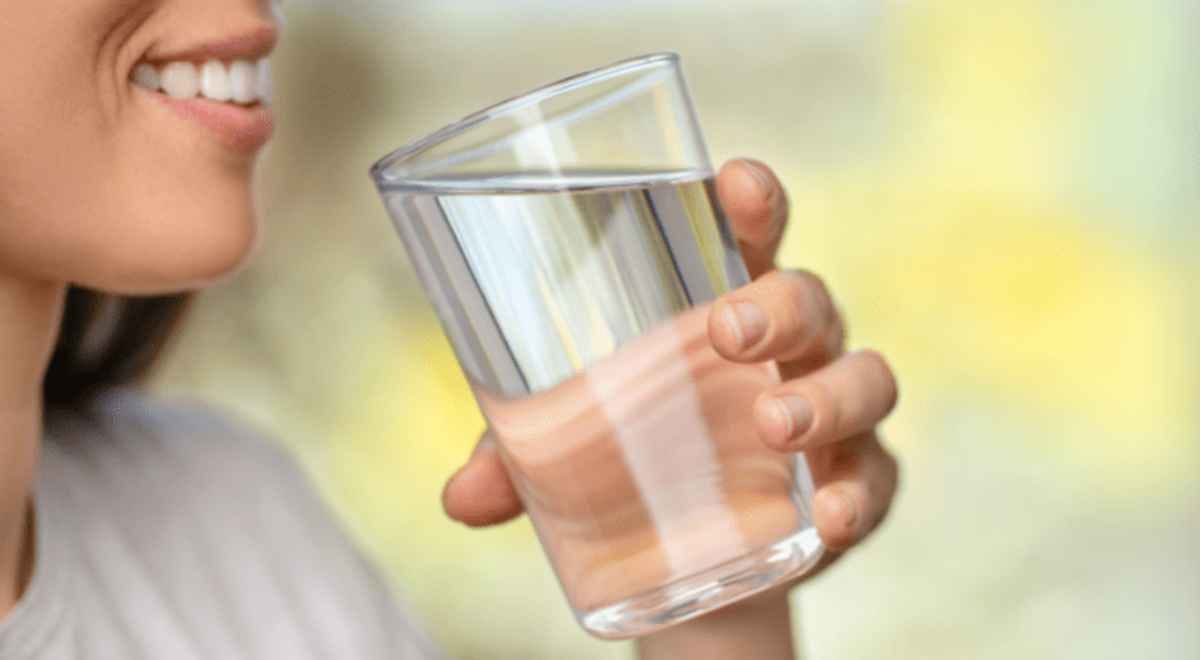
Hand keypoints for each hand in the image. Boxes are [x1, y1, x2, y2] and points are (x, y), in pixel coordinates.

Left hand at [442, 158, 899, 580]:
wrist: (697, 555)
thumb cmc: (636, 457)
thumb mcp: (568, 449)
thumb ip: (516, 459)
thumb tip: (459, 498)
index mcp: (723, 305)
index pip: (747, 235)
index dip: (750, 201)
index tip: (733, 181)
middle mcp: (790, 348)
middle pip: (809, 297)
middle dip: (777, 302)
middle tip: (726, 329)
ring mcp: (831, 415)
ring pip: (864, 377)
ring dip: (825, 395)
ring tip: (773, 423)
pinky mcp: (854, 484)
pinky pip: (878, 479)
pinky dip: (859, 496)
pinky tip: (830, 520)